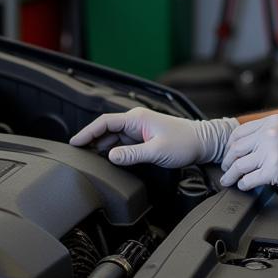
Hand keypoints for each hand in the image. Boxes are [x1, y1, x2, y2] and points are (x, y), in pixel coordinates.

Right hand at [70, 107, 236, 167]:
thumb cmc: (184, 142)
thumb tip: (111, 156)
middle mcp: (136, 122)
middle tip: (76, 154)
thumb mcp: (157, 151)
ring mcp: (139, 130)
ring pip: (113, 137)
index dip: (87, 132)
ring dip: (101, 146)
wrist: (203, 142)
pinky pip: (123, 143)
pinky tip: (107, 159)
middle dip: (90, 140)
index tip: (74, 142)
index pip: (104, 122)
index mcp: (136, 119)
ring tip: (88, 158)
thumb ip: (132, 154)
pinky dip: (113, 150)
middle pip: (106, 129)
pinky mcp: (143, 138)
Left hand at [220, 114, 277, 190]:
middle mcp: (267, 135)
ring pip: (239, 165)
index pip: (240, 132)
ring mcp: (268, 153)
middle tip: (226, 168)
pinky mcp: (272, 171)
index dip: (231, 145)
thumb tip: (258, 146)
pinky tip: (244, 186)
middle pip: (236, 149)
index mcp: (271, 122)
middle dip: (227, 161)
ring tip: (229, 180)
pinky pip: (249, 179)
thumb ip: (273, 133)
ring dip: (231, 175)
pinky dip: (243, 184)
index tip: (229, 152)